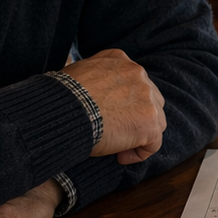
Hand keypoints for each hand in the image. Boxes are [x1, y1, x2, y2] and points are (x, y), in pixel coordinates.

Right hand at [63, 48, 165, 163]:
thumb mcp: (76, 72)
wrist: (65, 110)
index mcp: (119, 59)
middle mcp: (137, 74)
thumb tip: (89, 92)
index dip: (125, 100)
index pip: (132, 80)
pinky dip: (140, 153)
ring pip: (156, 120)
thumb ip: (92, 77)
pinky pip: (154, 142)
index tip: (111, 114)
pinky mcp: (149, 122)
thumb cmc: (62, 97)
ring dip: (141, 134)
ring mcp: (147, 98)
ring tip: (119, 146)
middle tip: (118, 131)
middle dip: (138, 115)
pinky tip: (121, 157)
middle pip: (149, 98)